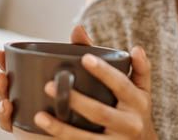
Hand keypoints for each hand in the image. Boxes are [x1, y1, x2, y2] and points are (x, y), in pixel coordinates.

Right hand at [0, 25, 94, 132]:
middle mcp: (28, 96)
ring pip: (5, 107)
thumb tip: (77, 28)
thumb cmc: (92, 91)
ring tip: (5, 96)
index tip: (0, 53)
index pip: (15, 69)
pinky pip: (11, 125)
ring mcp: (27, 113)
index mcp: (37, 79)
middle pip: (6, 88)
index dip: (4, 61)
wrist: (100, 121)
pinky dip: (4, 118)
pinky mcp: (28, 130)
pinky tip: (8, 108)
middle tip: (1, 74)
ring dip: (0, 98)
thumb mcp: (87, 68)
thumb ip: (82, 49)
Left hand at [35, 45, 156, 138]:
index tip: (84, 57)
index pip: (121, 84)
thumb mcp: (138, 88)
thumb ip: (132, 66)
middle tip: (48, 85)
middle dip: (75, 100)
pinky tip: (45, 134)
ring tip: (40, 116)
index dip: (104, 71)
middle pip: (101, 113)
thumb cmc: (136, 109)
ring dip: (62, 128)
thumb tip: (135, 47)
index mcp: (137, 101)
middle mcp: (130, 124)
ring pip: (87, 138)